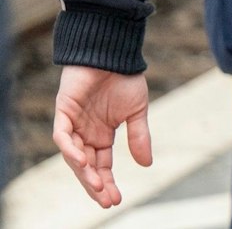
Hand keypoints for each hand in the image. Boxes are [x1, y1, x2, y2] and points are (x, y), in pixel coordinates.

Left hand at [53, 65, 152, 207]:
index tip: (116, 199)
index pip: (102, 165)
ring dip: (84, 172)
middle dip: (95, 184)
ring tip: (97, 186)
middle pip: (87, 166)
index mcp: (102, 135)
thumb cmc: (124, 78)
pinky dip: (70, 149)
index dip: (107, 182)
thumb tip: (146, 164)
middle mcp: (85, 133)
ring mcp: (73, 124)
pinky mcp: (64, 112)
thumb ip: (139, 136)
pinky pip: (62, 136)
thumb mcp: (137, 111)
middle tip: (106, 200)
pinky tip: (83, 160)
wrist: (113, 53)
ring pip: (73, 156)